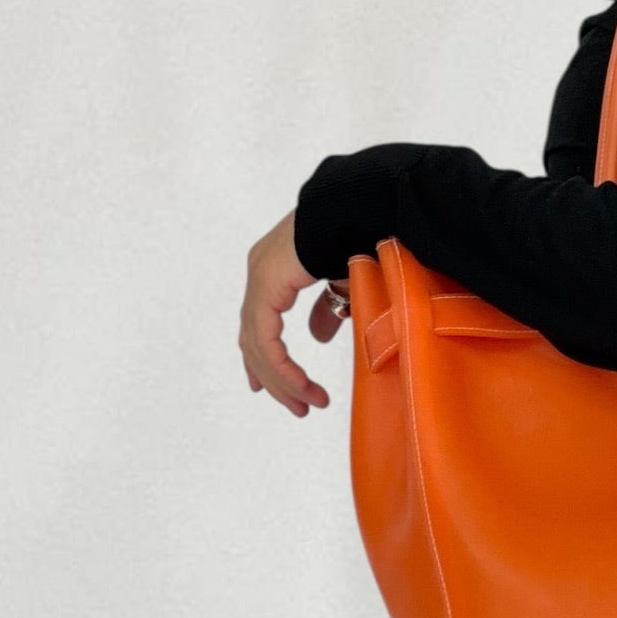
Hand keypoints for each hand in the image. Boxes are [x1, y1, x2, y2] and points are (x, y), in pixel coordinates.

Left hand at [239, 208, 348, 416]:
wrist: (362, 210)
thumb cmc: (362, 237)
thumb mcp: (344, 283)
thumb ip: (326, 310)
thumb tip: (316, 337)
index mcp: (275, 270)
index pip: (259, 324)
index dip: (264, 360)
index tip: (272, 389)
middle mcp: (261, 272)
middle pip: (254, 339)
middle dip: (275, 378)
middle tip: (297, 407)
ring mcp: (260, 277)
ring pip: (257, 343)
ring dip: (282, 379)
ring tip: (307, 404)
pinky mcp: (266, 284)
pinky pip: (264, 336)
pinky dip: (280, 364)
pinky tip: (299, 383)